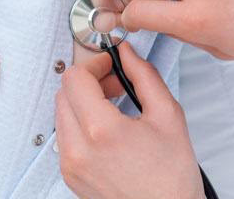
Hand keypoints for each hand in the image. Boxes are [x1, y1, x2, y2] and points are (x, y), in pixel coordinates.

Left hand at [55, 42, 202, 198]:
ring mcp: (70, 166)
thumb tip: (127, 55)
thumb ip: (144, 76)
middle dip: (88, 81)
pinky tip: (107, 129)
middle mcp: (78, 150)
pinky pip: (65, 137)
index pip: (75, 77)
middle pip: (64, 93)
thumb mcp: (168, 116)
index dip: (94, 64)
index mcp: (101, 131)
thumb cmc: (172, 178)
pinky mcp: (70, 176)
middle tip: (115, 85)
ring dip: (82, 102)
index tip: (110, 65)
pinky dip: (80, 124)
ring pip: (61, 114)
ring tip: (113, 108)